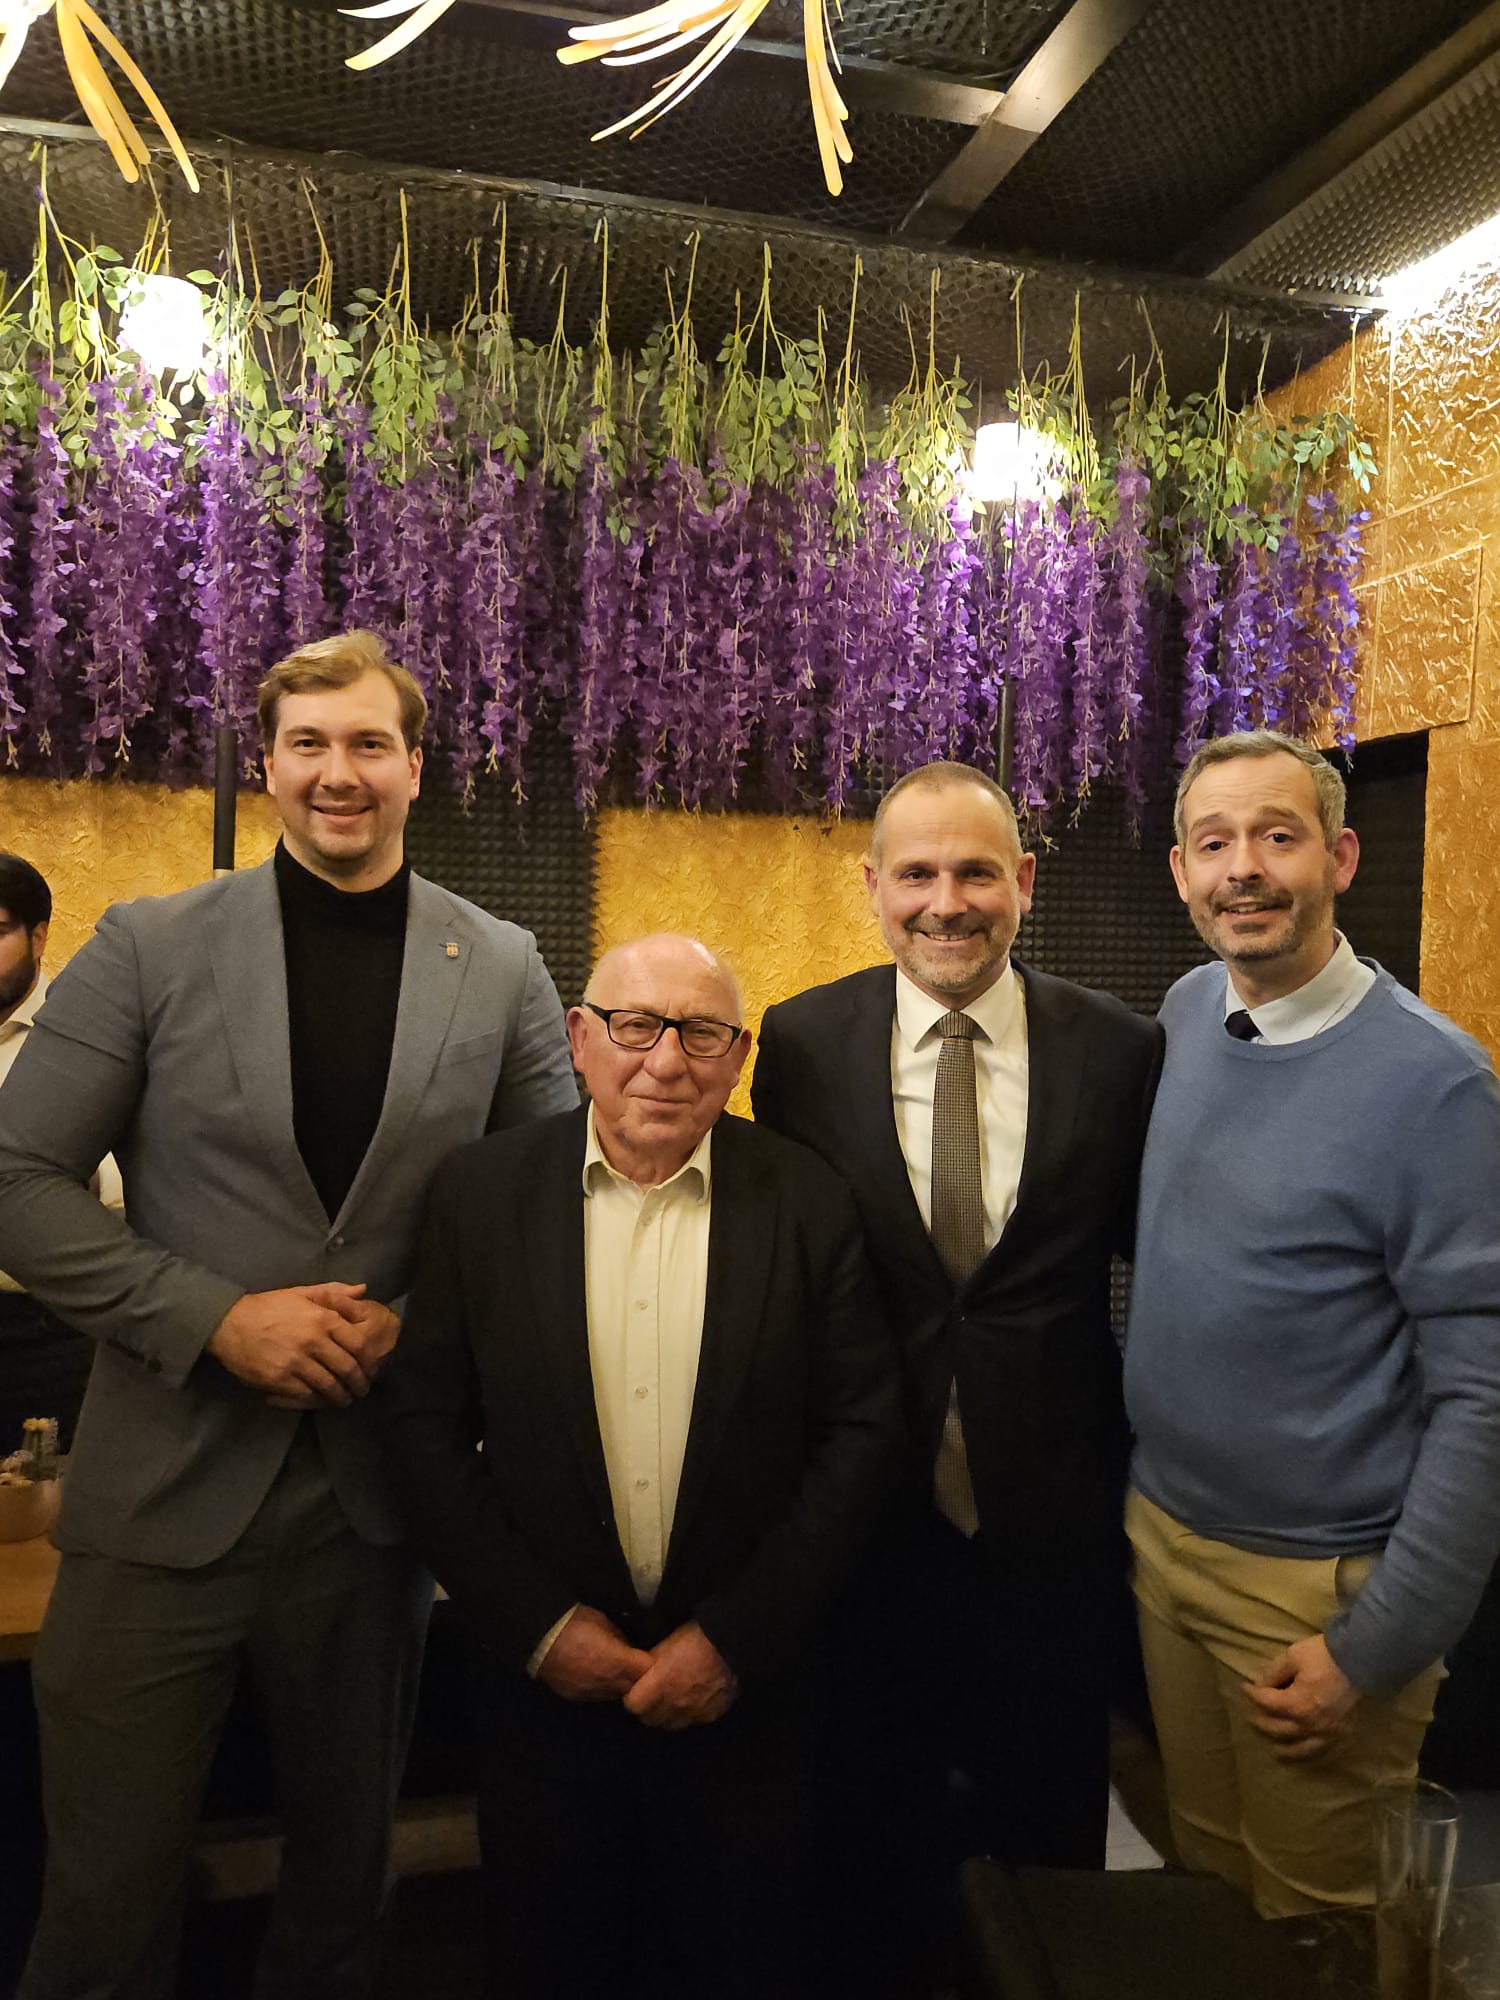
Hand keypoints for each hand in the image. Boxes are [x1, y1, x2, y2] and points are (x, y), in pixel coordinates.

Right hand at [264, 1288, 401, 1408]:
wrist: (229, 1323)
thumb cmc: (268, 1307)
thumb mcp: (301, 1293)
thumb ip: (334, 1292)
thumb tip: (364, 1290)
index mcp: (323, 1318)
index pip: (359, 1344)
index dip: (368, 1360)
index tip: (371, 1368)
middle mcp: (313, 1341)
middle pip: (347, 1368)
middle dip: (359, 1383)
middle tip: (362, 1390)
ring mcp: (296, 1362)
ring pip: (329, 1385)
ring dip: (341, 1396)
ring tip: (345, 1399)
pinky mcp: (280, 1379)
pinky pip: (307, 1395)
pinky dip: (318, 1400)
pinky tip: (322, 1401)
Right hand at [537, 1605, 652, 1702]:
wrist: (538, 1637)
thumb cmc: (574, 1622)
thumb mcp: (604, 1622)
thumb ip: (620, 1638)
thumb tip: (630, 1647)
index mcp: (616, 1661)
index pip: (648, 1671)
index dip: (652, 1663)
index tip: (654, 1656)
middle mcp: (607, 1683)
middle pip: (635, 1688)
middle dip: (640, 1679)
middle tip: (640, 1666)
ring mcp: (591, 1693)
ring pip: (617, 1695)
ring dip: (622, 1686)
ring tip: (620, 1671)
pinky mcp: (576, 1697)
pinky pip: (598, 1696)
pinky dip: (604, 1688)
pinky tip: (600, 1676)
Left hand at [623, 1622, 738, 1730]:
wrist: (735, 1642)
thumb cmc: (698, 1636)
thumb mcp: (668, 1642)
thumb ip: (652, 1662)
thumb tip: (643, 1671)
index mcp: (661, 1685)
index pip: (633, 1706)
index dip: (633, 1696)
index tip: (636, 1688)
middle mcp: (676, 1705)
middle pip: (650, 1719)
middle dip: (648, 1707)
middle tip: (652, 1693)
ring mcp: (696, 1712)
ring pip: (672, 1724)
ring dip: (668, 1713)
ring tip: (673, 1697)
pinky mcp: (713, 1714)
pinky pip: (693, 1720)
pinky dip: (690, 1712)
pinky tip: (694, 1698)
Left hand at [1243, 1634, 1360, 1758]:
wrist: (1363, 1660)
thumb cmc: (1325, 1656)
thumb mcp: (1293, 1656)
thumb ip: (1274, 1672)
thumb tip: (1261, 1684)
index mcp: (1296, 1704)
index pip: (1266, 1703)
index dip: (1252, 1694)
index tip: (1245, 1687)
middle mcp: (1309, 1724)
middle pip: (1278, 1728)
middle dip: (1262, 1721)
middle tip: (1253, 1716)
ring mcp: (1327, 1732)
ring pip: (1300, 1748)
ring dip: (1284, 1748)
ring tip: (1275, 1750)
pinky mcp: (1342, 1733)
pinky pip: (1322, 1750)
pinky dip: (1309, 1752)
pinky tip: (1304, 1751)